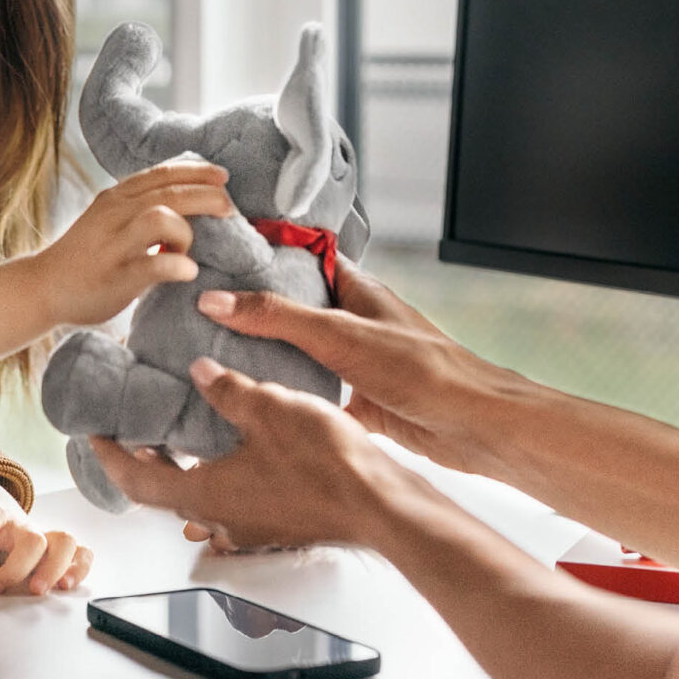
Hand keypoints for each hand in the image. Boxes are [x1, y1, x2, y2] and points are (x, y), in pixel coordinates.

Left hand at [0, 478, 94, 595]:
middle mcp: (21, 523)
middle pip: (33, 536)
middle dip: (19, 565)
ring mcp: (41, 534)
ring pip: (65, 540)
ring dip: (56, 567)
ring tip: (39, 590)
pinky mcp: (55, 547)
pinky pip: (81, 551)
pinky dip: (80, 566)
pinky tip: (67, 584)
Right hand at [32, 162, 232, 327]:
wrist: (41, 287)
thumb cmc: (85, 256)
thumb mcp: (110, 218)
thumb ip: (140, 206)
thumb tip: (186, 194)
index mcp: (116, 197)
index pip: (162, 173)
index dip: (197, 171)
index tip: (223, 176)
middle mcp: (115, 213)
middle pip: (171, 191)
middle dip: (208, 196)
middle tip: (229, 209)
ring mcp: (115, 245)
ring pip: (162, 217)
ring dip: (187, 231)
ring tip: (189, 250)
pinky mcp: (116, 277)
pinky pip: (155, 266)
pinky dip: (179, 266)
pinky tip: (187, 272)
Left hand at [93, 357, 421, 551]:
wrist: (383, 506)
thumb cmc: (327, 465)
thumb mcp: (269, 409)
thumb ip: (227, 390)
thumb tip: (199, 373)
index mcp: (205, 494)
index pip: (135, 482)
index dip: (108, 456)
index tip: (93, 434)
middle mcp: (220, 518)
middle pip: (163, 491)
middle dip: (143, 458)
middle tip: (132, 426)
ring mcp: (249, 525)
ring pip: (198, 496)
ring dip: (181, 465)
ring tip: (178, 429)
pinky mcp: (277, 522)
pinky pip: (231, 496)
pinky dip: (216, 471)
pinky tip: (235, 444)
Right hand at [194, 263, 528, 475]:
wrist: (473, 426)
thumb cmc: (424, 369)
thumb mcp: (340, 335)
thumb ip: (278, 317)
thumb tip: (217, 300)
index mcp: (358, 291)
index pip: (305, 257)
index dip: (267, 252)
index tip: (223, 252)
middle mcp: (357, 322)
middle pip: (298, 308)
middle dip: (257, 309)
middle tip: (206, 308)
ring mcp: (359, 363)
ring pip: (304, 354)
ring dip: (271, 357)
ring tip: (217, 354)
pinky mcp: (362, 403)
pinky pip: (317, 398)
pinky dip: (292, 402)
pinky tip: (260, 407)